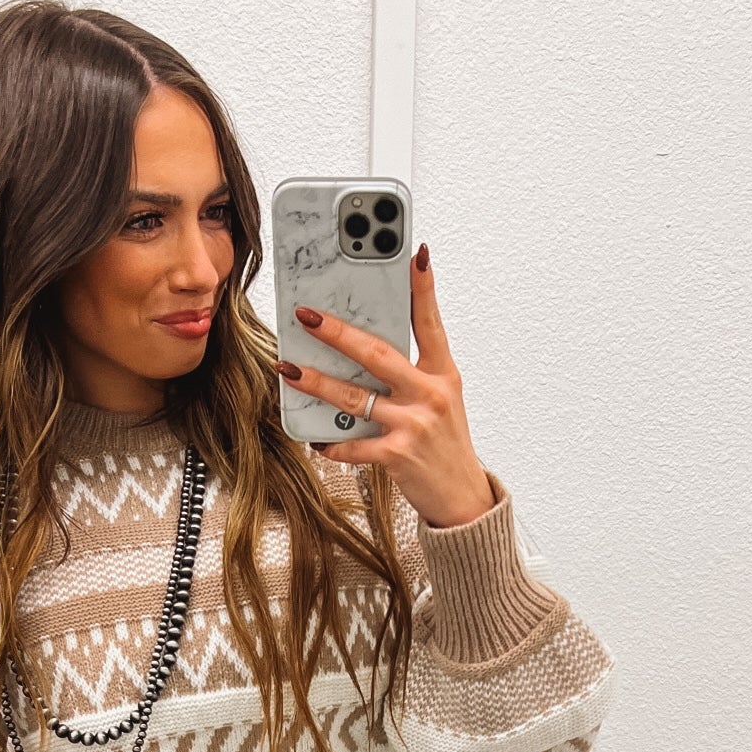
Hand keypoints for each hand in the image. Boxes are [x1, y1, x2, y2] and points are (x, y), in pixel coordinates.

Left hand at [277, 242, 497, 528]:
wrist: (462, 498)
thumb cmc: (445, 444)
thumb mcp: (441, 400)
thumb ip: (411, 373)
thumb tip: (364, 348)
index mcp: (443, 374)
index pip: (430, 322)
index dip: (423, 287)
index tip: (413, 253)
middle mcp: (431, 394)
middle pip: (377, 354)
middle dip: (338, 333)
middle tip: (307, 315)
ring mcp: (414, 424)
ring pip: (354, 397)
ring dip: (317, 382)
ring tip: (289, 368)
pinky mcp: (397, 455)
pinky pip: (353, 444)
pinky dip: (331, 442)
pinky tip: (315, 437)